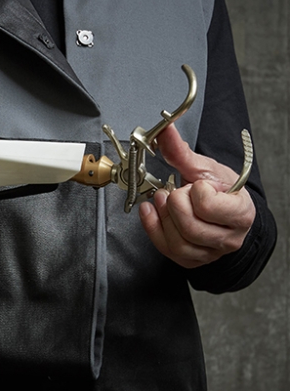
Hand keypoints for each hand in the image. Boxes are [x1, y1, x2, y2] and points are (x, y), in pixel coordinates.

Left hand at [139, 124, 255, 268]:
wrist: (223, 209)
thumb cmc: (220, 191)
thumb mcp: (205, 168)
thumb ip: (182, 152)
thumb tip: (164, 130)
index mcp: (240, 213)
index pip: (209, 206)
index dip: (196, 191)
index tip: (196, 185)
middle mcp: (228, 237)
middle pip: (191, 227)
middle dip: (175, 204)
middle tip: (174, 191)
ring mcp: (209, 252)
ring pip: (178, 243)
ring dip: (163, 218)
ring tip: (162, 200)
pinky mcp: (191, 259)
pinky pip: (167, 250)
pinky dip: (152, 229)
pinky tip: (150, 212)